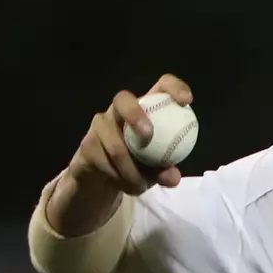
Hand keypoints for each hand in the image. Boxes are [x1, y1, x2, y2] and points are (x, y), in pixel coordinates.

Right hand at [43, 75, 193, 236]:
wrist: (102, 181)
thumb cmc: (136, 166)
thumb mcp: (154, 170)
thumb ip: (164, 170)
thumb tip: (173, 177)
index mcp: (145, 109)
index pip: (161, 86)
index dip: (174, 87)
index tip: (186, 101)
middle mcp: (119, 110)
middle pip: (123, 99)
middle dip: (135, 115)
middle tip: (148, 135)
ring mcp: (100, 125)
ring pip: (115, 145)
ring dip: (130, 171)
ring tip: (140, 187)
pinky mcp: (87, 145)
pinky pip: (104, 163)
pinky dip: (118, 178)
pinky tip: (124, 186)